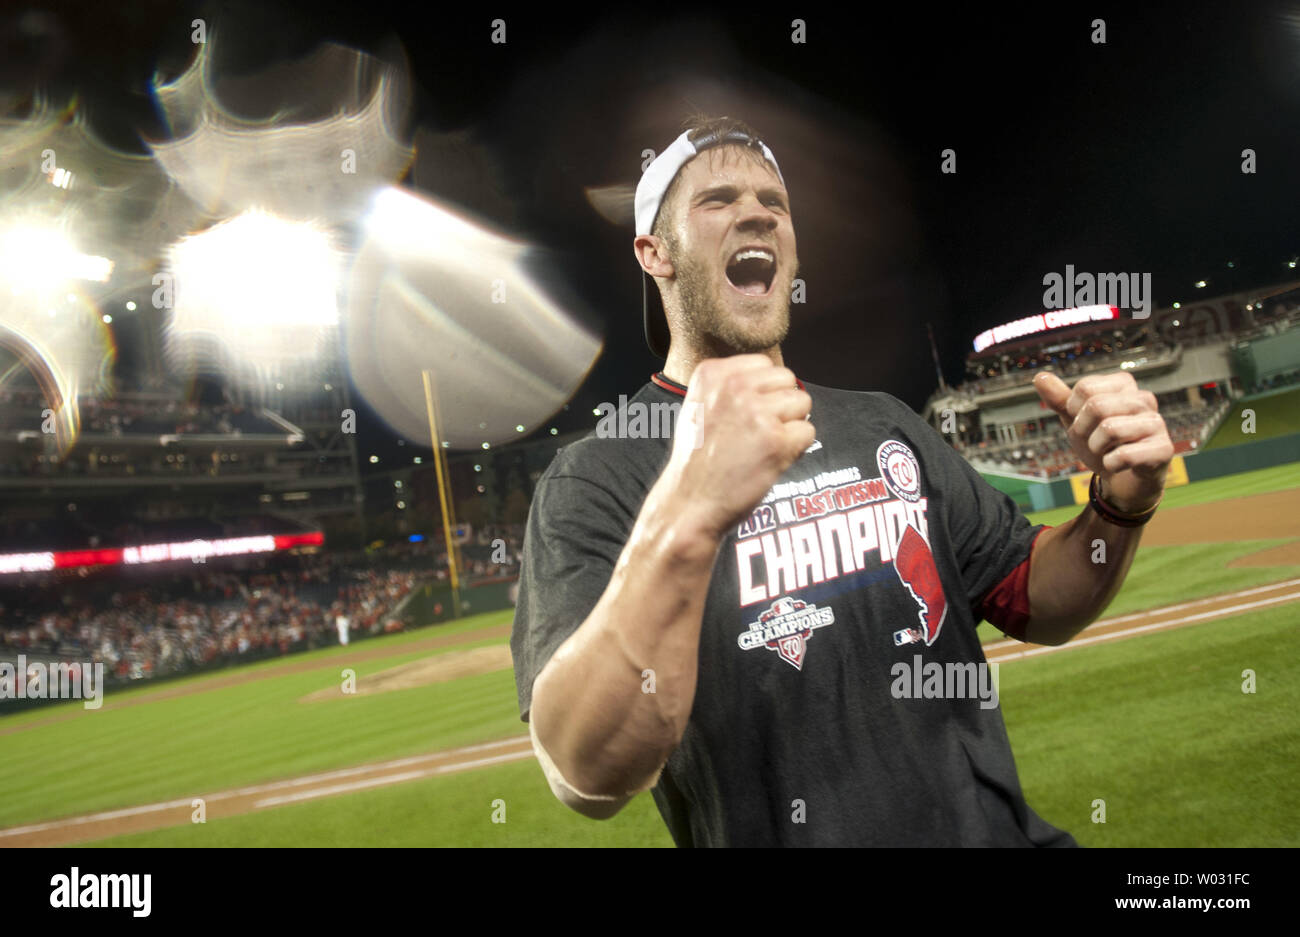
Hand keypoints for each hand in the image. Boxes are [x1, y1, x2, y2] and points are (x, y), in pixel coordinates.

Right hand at [666, 356, 814, 539]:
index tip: (746, 416)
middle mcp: (734, 387)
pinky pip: (808, 432)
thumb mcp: (699, 406)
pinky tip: (771, 460)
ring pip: (802, 403)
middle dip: (781, 405)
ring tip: (763, 446)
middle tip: (758, 433)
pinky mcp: (776, 441)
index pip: (764, 365)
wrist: (688, 504)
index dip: (764, 392)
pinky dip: (797, 449)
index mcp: (712, 374)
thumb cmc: (696, 460)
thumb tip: (776, 382)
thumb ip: (731, 386)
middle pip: (787, 379)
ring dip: (790, 425)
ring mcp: (757, 413)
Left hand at [1033, 371, 1172, 513]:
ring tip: (1107, 452)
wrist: (1122, 479)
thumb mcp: (1075, 420)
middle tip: (1093, 441)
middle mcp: (1144, 399)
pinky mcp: (1163, 449)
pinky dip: (1111, 465)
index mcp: (1124, 385)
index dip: (1074, 411)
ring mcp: (1157, 423)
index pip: (1085, 388)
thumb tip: (1040, 377)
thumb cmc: (1101, 444)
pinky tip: (1118, 465)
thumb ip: (1059, 399)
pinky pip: (1125, 455)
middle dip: (1083, 431)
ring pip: (1110, 429)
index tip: (1084, 423)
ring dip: (1096, 448)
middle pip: (1096, 406)